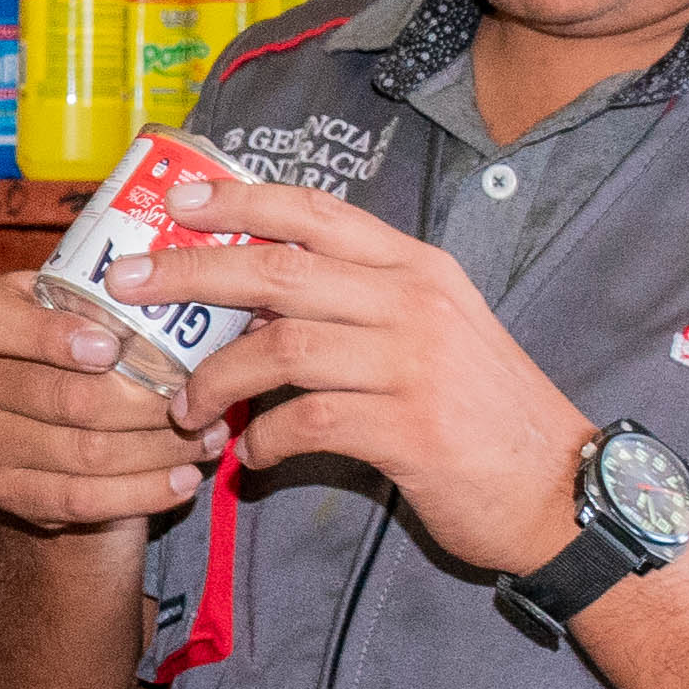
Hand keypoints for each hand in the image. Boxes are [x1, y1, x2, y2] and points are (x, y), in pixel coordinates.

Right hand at [0, 273, 210, 532]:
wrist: (55, 419)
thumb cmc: (88, 346)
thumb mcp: (88, 305)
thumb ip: (118, 298)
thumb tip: (190, 295)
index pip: (0, 325)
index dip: (54, 337)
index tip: (114, 348)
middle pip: (66, 398)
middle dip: (147, 404)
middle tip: (202, 402)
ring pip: (84, 452)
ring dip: (158, 451)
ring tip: (207, 442)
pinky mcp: (5, 490)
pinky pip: (80, 499)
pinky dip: (141, 494)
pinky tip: (182, 483)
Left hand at [119, 175, 594, 574]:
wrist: (561, 489)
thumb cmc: (483, 412)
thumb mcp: (432, 335)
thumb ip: (357, 307)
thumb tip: (257, 305)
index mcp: (418, 269)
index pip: (317, 214)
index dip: (241, 200)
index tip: (177, 200)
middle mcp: (416, 303)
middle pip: (279, 271)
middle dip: (190, 273)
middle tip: (127, 286)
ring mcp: (415, 365)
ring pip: (281, 349)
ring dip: (217, 379)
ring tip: (187, 407)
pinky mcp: (410, 430)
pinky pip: (308, 422)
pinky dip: (265, 439)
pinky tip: (254, 455)